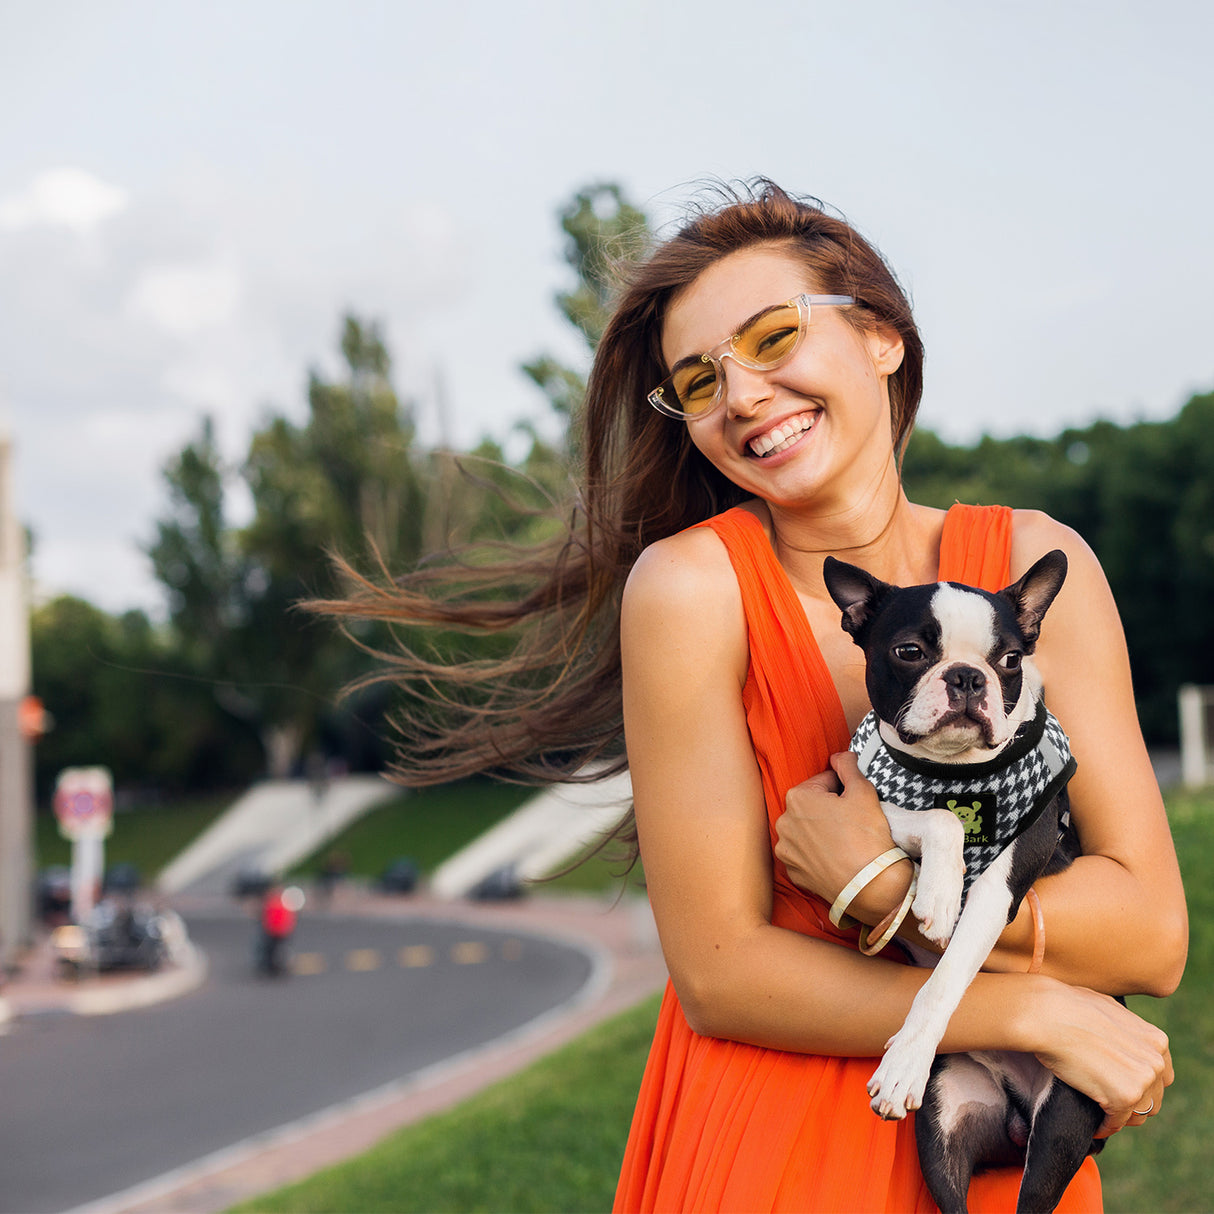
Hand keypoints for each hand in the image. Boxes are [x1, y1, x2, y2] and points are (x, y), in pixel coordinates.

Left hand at [777, 751, 912, 921]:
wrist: (870, 887)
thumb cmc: (866, 837)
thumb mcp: (863, 791)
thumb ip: (848, 766)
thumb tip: (839, 755)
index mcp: (797, 797)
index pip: (824, 781)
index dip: (844, 789)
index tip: (855, 802)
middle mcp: (784, 822)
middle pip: (812, 806)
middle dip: (830, 810)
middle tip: (852, 823)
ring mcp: (786, 849)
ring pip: (807, 830)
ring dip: (821, 831)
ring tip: (845, 841)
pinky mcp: (793, 871)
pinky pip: (805, 854)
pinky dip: (818, 853)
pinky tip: (836, 857)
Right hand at [1028, 980, 1171, 1136]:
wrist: (1047, 1016)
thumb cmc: (1068, 1007)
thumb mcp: (1109, 1010)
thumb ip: (1126, 1031)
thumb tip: (1124, 1042)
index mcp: (1155, 1041)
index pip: (1161, 1076)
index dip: (1143, 1084)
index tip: (1124, 1087)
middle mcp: (1155, 1062)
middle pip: (1153, 1097)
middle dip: (1134, 1103)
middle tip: (1111, 1103)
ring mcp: (1141, 1080)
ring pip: (1139, 1114)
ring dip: (1122, 1117)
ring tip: (1104, 1115)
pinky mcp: (1122, 1097)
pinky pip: (1116, 1122)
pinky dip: (1105, 1127)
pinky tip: (1094, 1126)